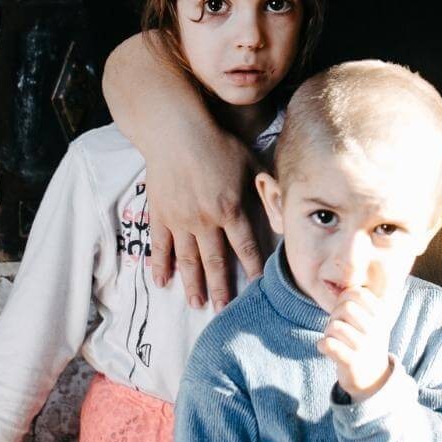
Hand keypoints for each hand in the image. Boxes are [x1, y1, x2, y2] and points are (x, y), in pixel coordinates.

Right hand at [144, 124, 263, 308]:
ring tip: (196, 304)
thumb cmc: (216, 143)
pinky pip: (160, 245)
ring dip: (192, 283)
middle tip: (223, 310)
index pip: (245, 246)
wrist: (175, 131)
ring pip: (187, 259)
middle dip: (220, 288)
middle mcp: (205, 220)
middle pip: (215, 261)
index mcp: (230, 209)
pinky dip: (160, 264)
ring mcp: (179, 219)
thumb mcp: (249, 163)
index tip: (257, 287)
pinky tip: (162, 281)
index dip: (253, 268)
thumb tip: (282, 209)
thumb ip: (265, 190)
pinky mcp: (159, 214)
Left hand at [317, 287, 392, 401]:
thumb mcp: (371, 320)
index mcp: (381, 315)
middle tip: (337, 327)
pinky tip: (327, 349)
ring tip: (334, 340)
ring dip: (328, 332)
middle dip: (334, 315)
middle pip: (344, 307)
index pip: (356, 292)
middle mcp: (376, 330)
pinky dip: (322, 345)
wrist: (373, 379)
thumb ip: (358, 302)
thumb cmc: (366, 342)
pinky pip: (329, 345)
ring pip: (334, 326)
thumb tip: (337, 286)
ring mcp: (365, 347)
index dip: (343, 299)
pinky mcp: (352, 363)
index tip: (344, 312)